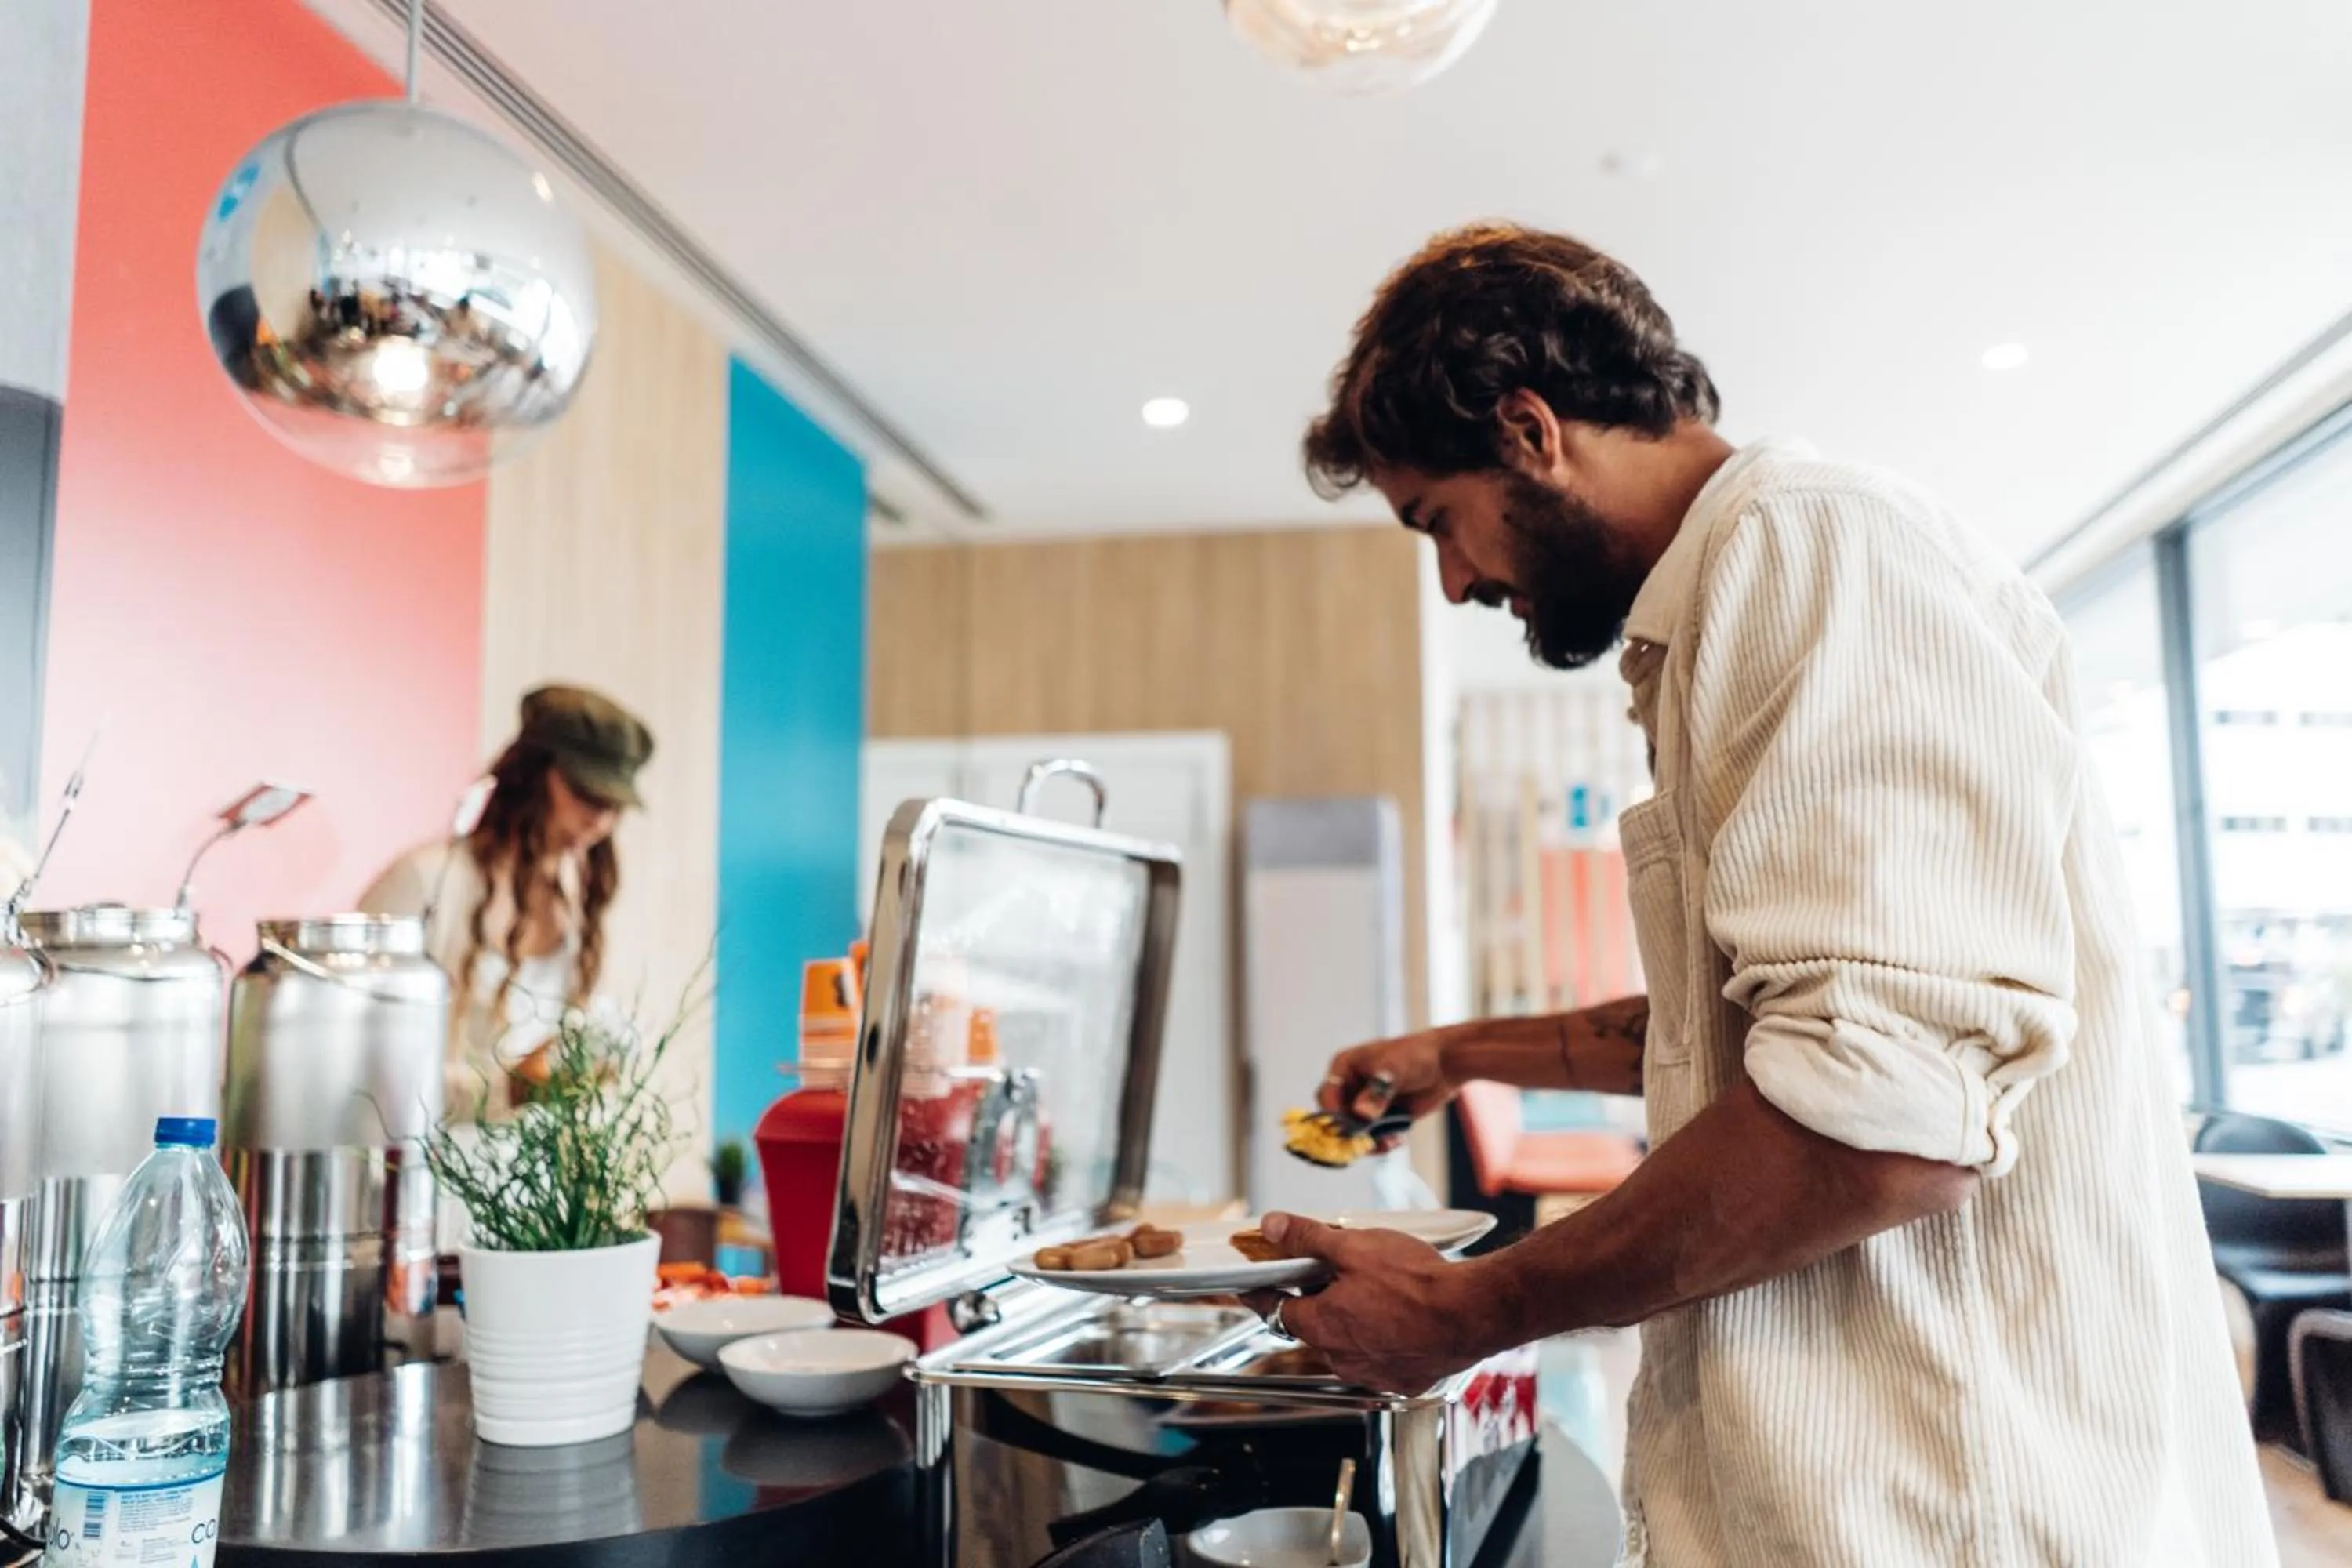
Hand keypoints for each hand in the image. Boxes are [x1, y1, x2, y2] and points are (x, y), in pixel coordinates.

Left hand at [1243, 1213, 1508, 1394]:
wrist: (1472, 1313)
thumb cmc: (1417, 1283)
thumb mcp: (1353, 1246)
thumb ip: (1307, 1238)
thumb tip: (1273, 1228)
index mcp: (1320, 1325)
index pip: (1274, 1309)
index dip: (1262, 1292)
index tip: (1253, 1285)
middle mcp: (1340, 1358)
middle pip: (1313, 1326)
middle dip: (1317, 1300)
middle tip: (1334, 1273)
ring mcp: (1372, 1374)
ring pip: (1347, 1344)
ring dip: (1352, 1321)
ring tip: (1377, 1291)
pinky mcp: (1402, 1380)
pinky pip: (1381, 1358)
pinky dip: (1383, 1339)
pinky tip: (1401, 1316)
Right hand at [1317, 1030, 1453, 1143]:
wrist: (1444, 1064)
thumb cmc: (1416, 1055)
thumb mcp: (1395, 1069)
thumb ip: (1378, 1091)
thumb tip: (1361, 1114)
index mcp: (1345, 1068)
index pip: (1327, 1095)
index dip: (1332, 1114)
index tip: (1346, 1130)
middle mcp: (1351, 1088)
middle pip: (1338, 1118)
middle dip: (1351, 1133)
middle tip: (1367, 1142)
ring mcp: (1365, 1104)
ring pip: (1355, 1132)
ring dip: (1368, 1142)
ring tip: (1388, 1142)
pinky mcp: (1381, 1118)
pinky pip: (1373, 1138)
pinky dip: (1382, 1143)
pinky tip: (1398, 1140)